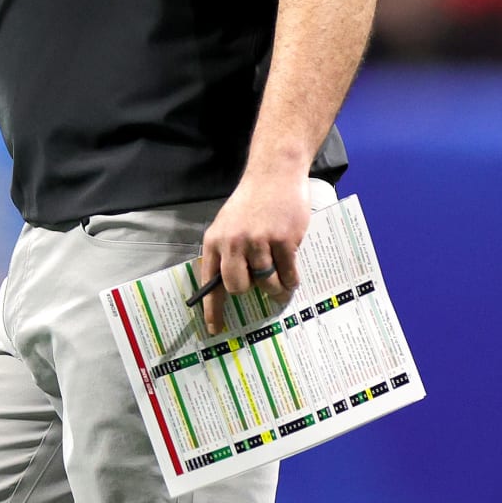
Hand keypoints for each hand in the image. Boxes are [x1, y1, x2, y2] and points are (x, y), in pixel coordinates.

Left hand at [198, 175, 309, 333]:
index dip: (213, 309)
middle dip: (250, 290)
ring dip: (276, 286)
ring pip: (267, 283)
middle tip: (259, 283)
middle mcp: (234, 242)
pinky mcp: (284, 241)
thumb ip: (227, 251)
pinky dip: (292, 279)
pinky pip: (288, 275)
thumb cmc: (253, 200)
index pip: (210, 281)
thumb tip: (231, 287)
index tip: (215, 329)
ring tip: (281, 276)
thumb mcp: (228, 223)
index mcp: (215, 239)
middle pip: (238, 287)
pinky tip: (292, 271)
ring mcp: (259, 241)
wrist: (275, 172)